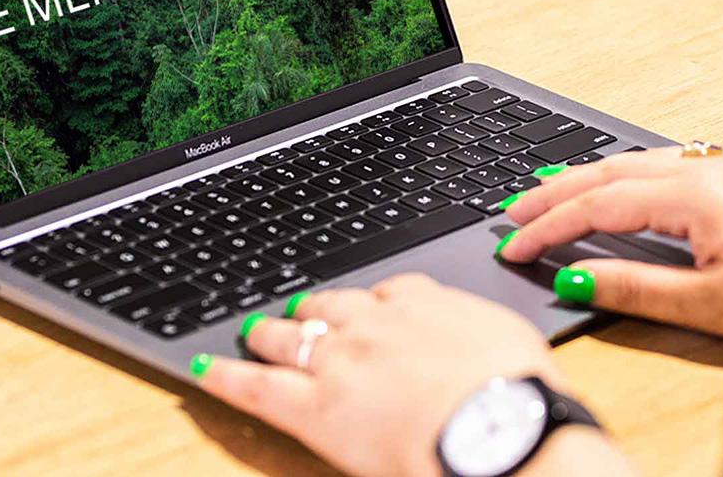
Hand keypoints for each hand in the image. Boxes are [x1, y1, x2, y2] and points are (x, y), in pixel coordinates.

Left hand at [194, 273, 623, 476]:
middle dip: (314, 311)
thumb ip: (481, 339)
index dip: (375, 305)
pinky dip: (226, 375)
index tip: (371, 311)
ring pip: (291, 336)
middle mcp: (379, 321)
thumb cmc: (517, 397)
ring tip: (255, 334)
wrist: (500, 429)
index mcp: (430, 303)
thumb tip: (483, 353)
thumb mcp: (512, 347)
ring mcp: (342, 359)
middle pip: (333, 306)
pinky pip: (257, 384)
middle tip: (298, 314)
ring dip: (270, 334)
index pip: (393, 292)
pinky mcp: (315, 405)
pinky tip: (204, 370)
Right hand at [495, 148, 722, 339]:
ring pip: (642, 162)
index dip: (550, 226)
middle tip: (513, 210)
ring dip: (592, 178)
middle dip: (558, 190)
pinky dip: (631, 175)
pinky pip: (672, 164)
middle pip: (614, 171)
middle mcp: (712, 169)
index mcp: (696, 194)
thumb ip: (635, 289)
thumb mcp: (708, 305)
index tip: (514, 245)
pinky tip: (626, 187)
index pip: (600, 205)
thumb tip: (573, 278)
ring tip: (554, 194)